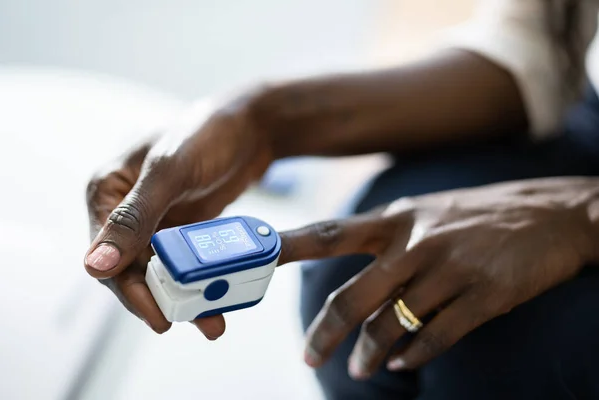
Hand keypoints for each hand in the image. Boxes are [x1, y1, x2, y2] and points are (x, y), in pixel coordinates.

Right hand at [84, 97, 272, 336]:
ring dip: (182, 297)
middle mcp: (127, 209)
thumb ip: (134, 216)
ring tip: (212, 321)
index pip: (107, 254)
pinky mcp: (182, 227)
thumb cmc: (207, 134)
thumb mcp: (170, 171)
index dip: (128, 290)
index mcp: (109, 190)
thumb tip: (94, 265)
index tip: (157, 317)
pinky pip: (184, 263)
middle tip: (187, 323)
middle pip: (133, 268)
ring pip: (160, 270)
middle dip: (159, 299)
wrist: (253, 125)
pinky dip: (198, 281)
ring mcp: (156, 220)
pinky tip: (218, 299)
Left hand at [279, 178, 598, 378]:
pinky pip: (436, 336)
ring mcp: (450, 268)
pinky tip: (404, 364)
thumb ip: (387, 241)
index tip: (258, 258)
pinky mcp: (484, 294)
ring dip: (369, 352)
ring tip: (359, 368)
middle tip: (308, 356)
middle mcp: (417, 242)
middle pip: (352, 294)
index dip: (290, 247)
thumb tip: (353, 280)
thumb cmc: (477, 215)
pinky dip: (414, 355)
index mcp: (397, 218)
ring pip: (391, 323)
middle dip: (324, 332)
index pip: (331, 233)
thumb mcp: (425, 213)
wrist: (553, 212)